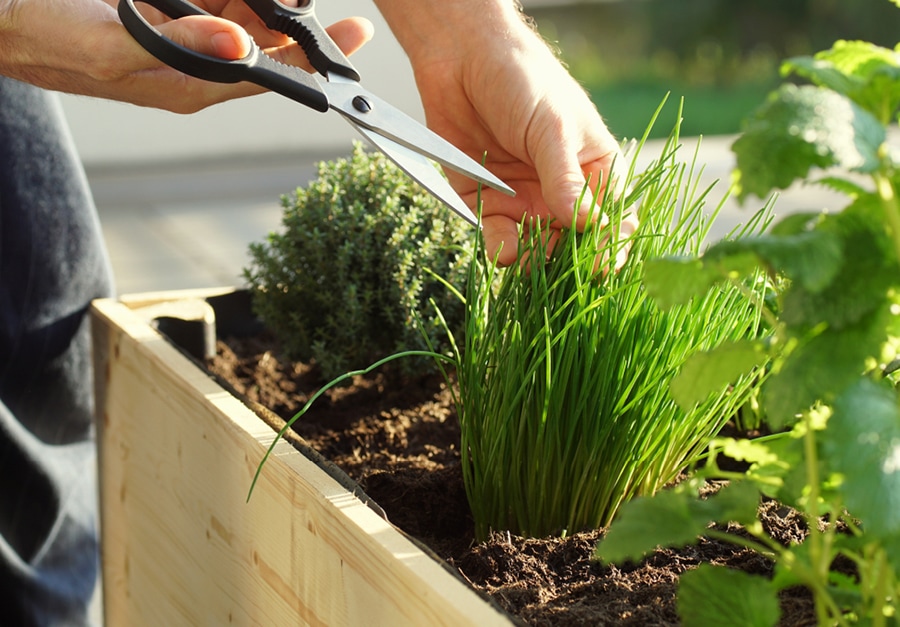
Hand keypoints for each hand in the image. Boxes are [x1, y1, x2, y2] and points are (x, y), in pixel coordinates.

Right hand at [0, 0, 371, 111]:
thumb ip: (178, 47)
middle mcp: (193, 66)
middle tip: (327, 2)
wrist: (3, 19)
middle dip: (299, 20)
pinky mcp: (166, 14)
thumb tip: (243, 48)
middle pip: (265, 44)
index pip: (268, 76)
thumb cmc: (45, 38)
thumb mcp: (110, 44)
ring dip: (268, 0)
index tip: (354, 34)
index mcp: (188, 85)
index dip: (314, 59)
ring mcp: (181, 37)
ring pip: (244, 15)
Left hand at [374, 0, 636, 265]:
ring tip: (530, 258)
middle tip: (562, 269)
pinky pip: (498, 238)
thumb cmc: (522, 81)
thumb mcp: (551, 128)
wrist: (461, 60)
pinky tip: (504, 250)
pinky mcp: (486, 204)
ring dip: (536, 259)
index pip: (613, 219)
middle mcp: (562, 193)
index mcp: (594, 171)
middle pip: (575, 244)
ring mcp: (525, 201)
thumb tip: (586, 224)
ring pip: (537, 249)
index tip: (603, 262)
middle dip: (570, 260)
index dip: (611, 244)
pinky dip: (501, 249)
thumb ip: (565, 179)